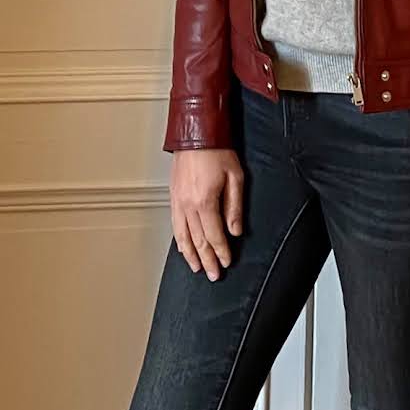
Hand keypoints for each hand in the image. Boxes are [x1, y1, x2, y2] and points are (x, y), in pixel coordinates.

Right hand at [170, 147, 244, 280]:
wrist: (197, 134)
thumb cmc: (218, 151)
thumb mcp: (235, 178)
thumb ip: (235, 207)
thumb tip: (235, 230)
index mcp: (205, 201)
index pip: (214, 235)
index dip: (221, 251)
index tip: (227, 262)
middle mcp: (188, 205)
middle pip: (198, 240)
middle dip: (207, 259)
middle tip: (213, 274)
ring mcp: (178, 201)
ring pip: (183, 235)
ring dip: (191, 254)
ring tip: (197, 267)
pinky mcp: (173, 196)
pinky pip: (175, 224)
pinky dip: (179, 239)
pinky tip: (183, 247)